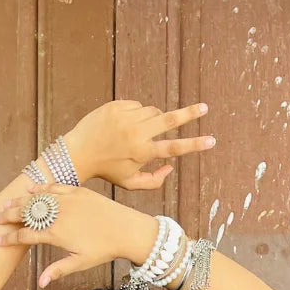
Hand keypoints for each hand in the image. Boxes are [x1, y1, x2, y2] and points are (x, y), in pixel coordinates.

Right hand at [0, 183, 153, 289]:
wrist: (126, 229)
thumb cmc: (103, 249)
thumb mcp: (80, 263)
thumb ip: (58, 270)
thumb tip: (39, 283)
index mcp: (56, 234)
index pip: (25, 236)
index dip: (9, 239)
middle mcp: (59, 215)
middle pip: (26, 214)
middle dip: (8, 216)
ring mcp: (67, 200)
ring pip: (37, 199)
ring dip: (20, 201)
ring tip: (7, 204)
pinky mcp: (77, 191)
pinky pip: (53, 187)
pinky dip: (40, 188)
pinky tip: (29, 189)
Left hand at [64, 99, 214, 189]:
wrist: (77, 153)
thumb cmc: (107, 170)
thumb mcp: (130, 183)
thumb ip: (154, 182)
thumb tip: (171, 168)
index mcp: (142, 153)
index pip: (174, 148)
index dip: (195, 144)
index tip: (211, 140)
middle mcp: (136, 133)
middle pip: (169, 120)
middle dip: (189, 113)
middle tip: (204, 108)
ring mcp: (126, 117)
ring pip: (152, 112)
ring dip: (153, 120)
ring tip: (137, 132)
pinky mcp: (116, 106)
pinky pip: (137, 105)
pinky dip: (137, 114)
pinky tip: (124, 125)